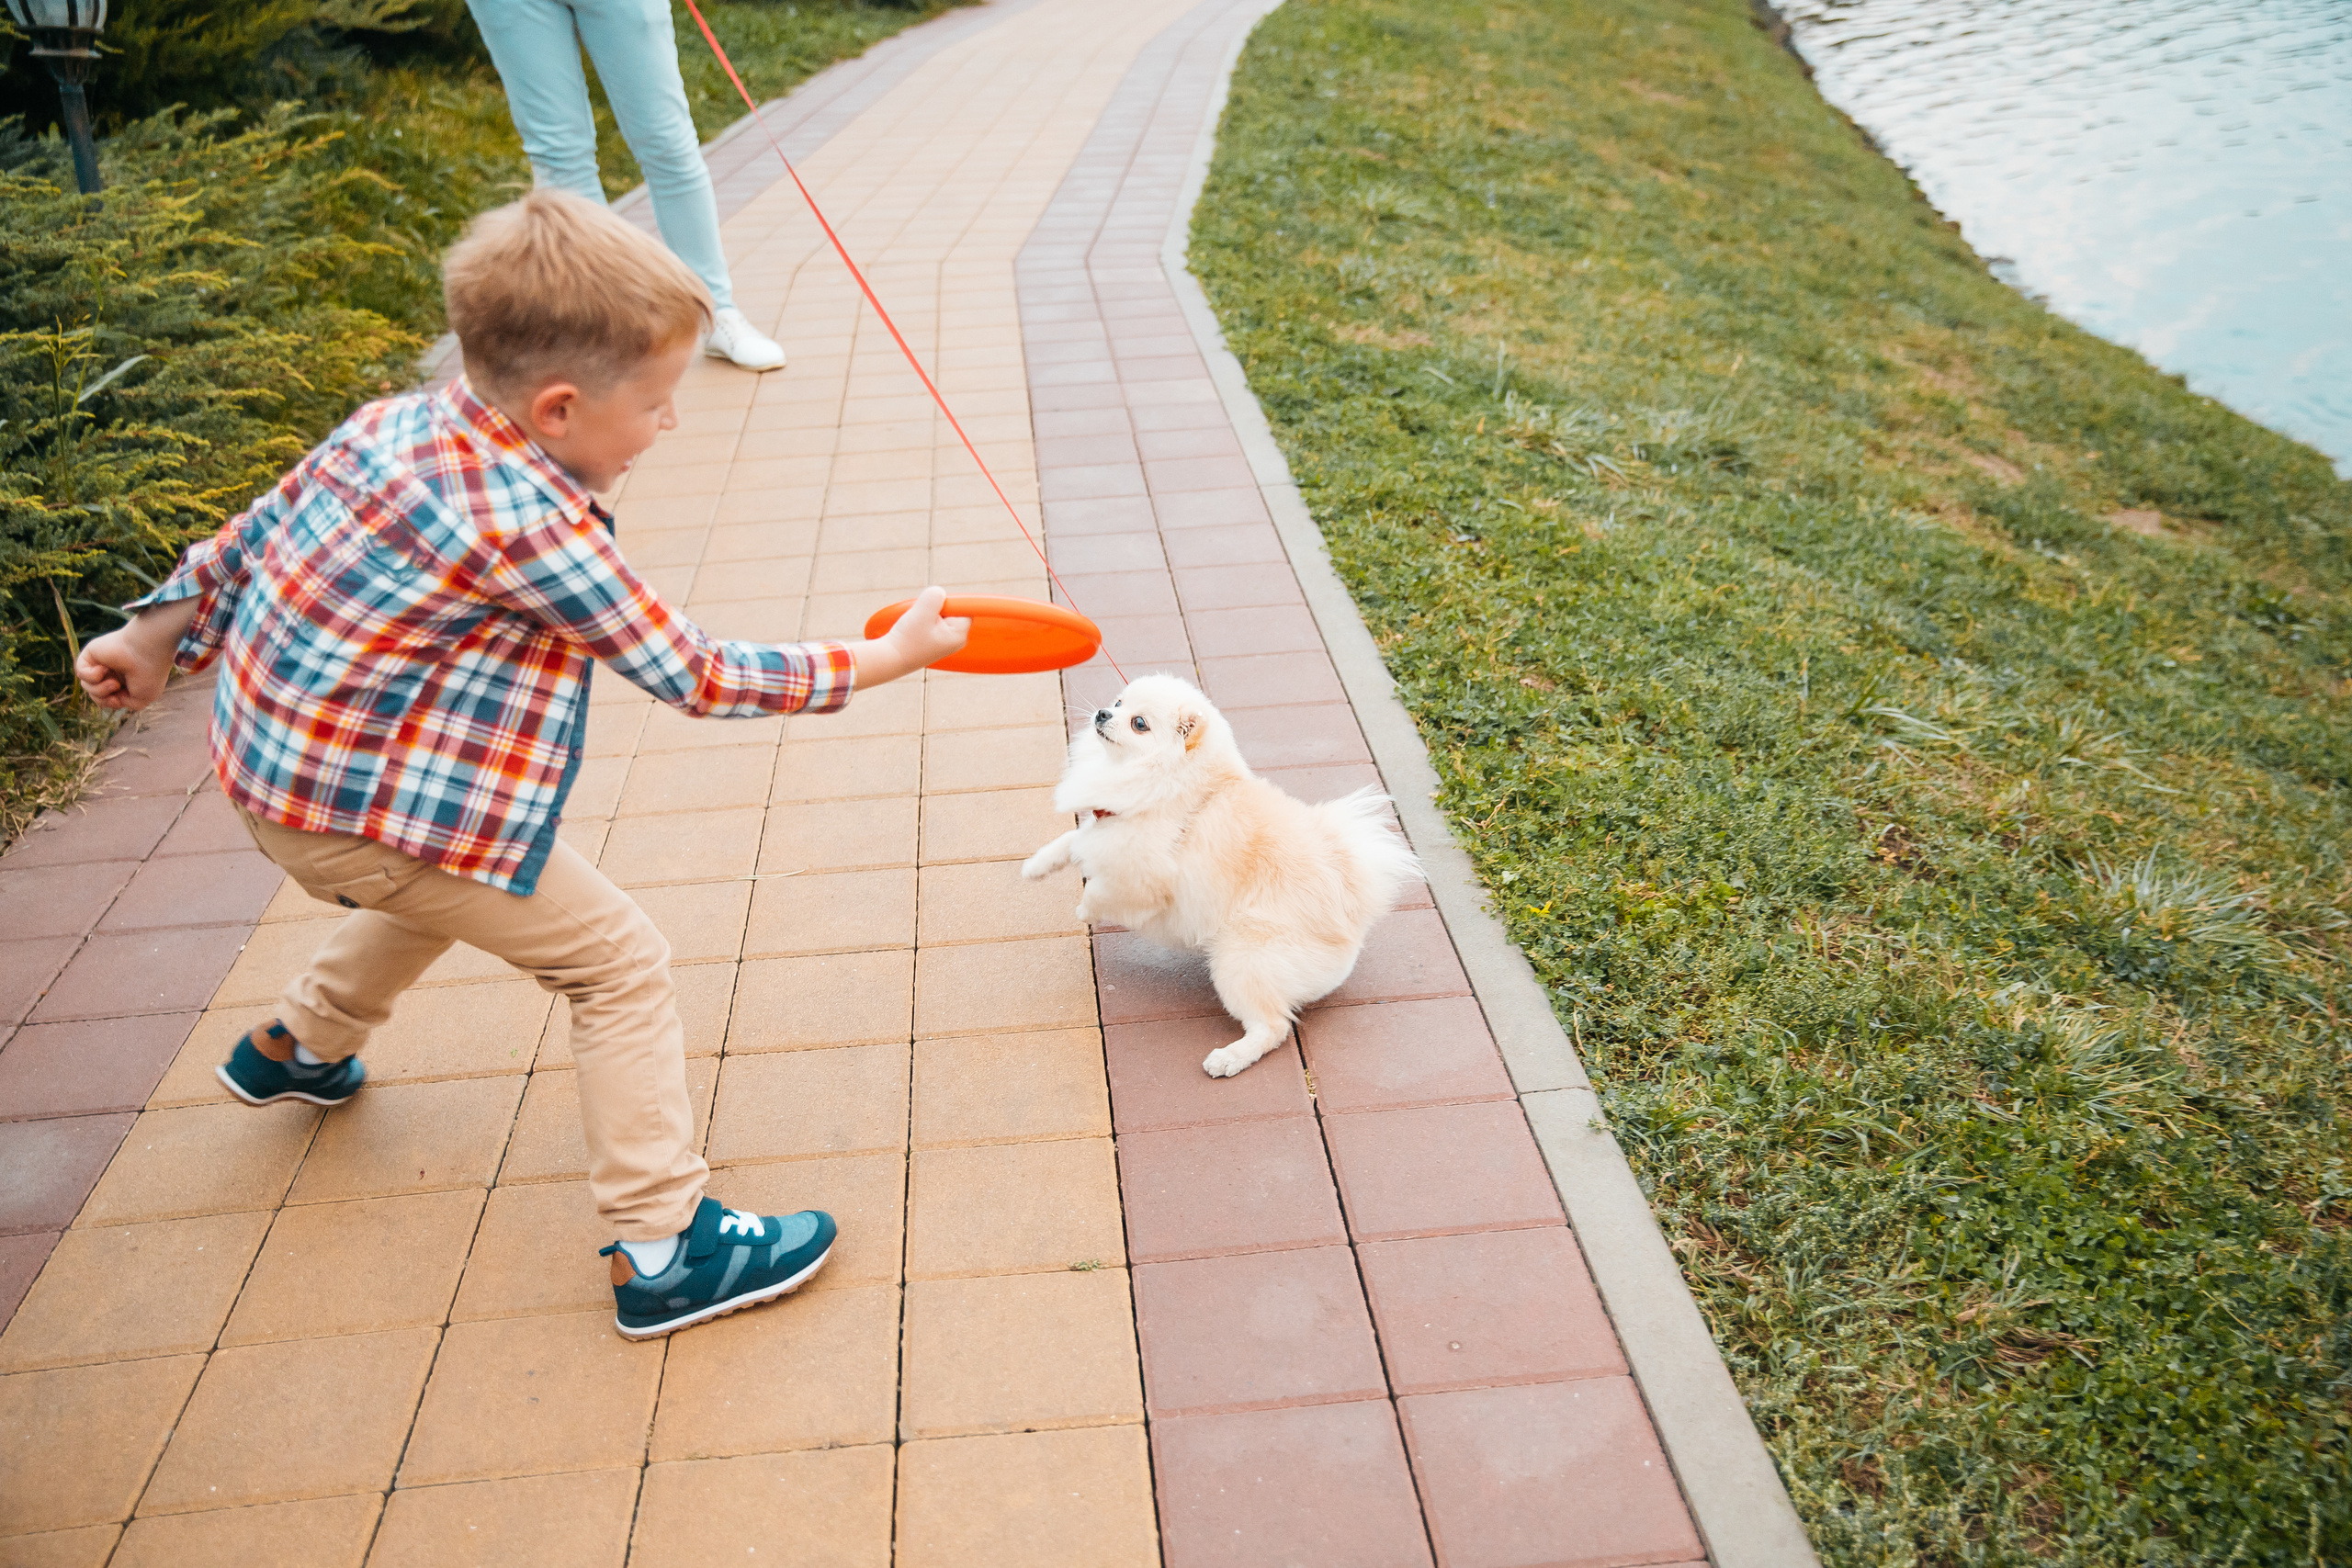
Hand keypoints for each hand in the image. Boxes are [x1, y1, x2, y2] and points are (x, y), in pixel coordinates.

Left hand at [75, 626, 171, 710]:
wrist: (148, 651)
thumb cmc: (149, 674)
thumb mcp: (141, 700)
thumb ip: (122, 703)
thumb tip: (106, 695)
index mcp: (125, 681)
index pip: (107, 698)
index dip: (112, 703)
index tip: (121, 700)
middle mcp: (112, 671)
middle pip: (95, 694)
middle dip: (103, 698)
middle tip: (116, 688)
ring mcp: (101, 663)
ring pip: (87, 685)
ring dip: (98, 690)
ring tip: (113, 682)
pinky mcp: (91, 654)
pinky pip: (81, 672)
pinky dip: (91, 676)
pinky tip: (105, 668)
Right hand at [850, 585, 969, 687]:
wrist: (891, 658)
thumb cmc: (907, 639)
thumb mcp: (922, 612)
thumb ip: (935, 596)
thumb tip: (940, 593)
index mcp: (959, 634)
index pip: (963, 607)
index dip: (947, 602)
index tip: (931, 609)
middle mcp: (957, 639)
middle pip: (952, 609)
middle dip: (936, 607)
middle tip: (921, 617)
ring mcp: (946, 641)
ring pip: (940, 613)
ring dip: (927, 612)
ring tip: (916, 624)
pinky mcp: (936, 640)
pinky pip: (933, 620)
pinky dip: (923, 619)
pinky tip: (915, 628)